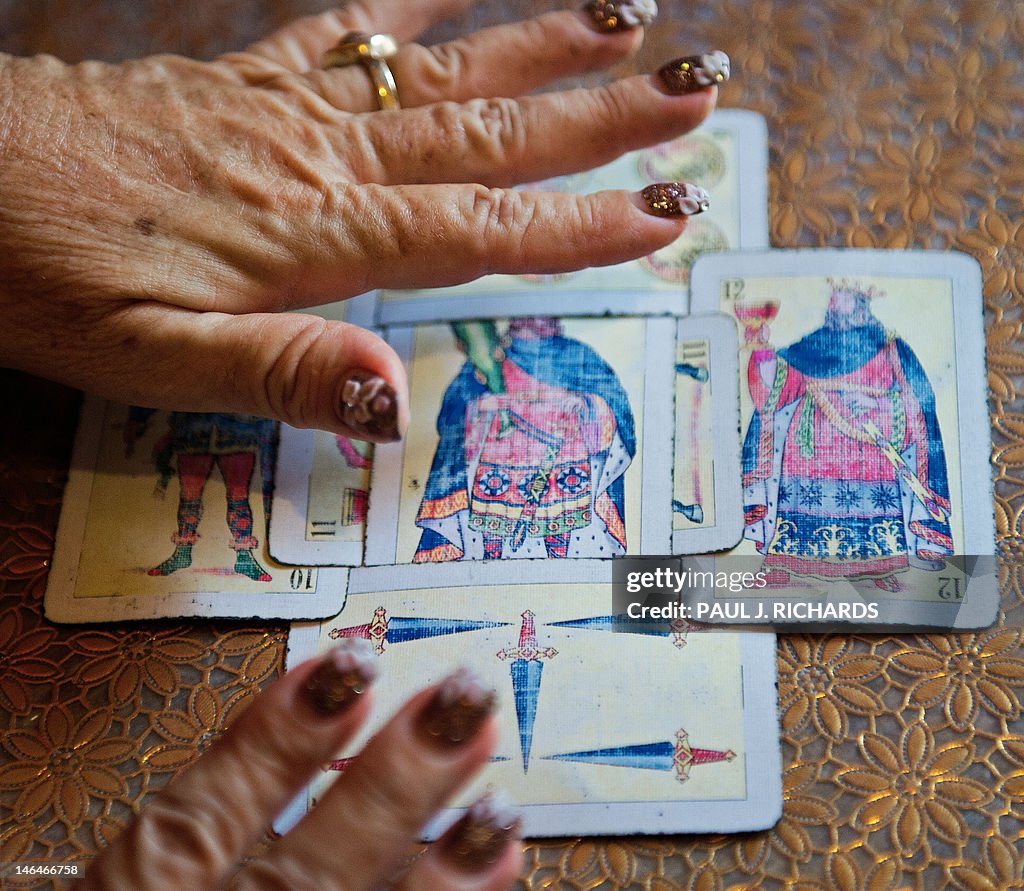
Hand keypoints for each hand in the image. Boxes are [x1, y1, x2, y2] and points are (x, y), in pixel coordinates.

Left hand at [0, 0, 719, 440]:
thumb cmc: (41, 278)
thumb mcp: (152, 360)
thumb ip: (280, 372)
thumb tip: (396, 401)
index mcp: (312, 236)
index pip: (478, 232)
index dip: (579, 226)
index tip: (666, 210)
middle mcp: (319, 158)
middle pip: (488, 134)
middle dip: (601, 117)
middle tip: (696, 91)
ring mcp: (286, 108)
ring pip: (440, 69)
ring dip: (539, 42)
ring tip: (625, 17)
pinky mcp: (247, 82)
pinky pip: (346, 25)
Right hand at [75, 639, 519, 889]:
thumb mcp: (134, 888)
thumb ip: (194, 834)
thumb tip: (310, 719)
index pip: (198, 821)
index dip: (279, 738)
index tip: (348, 667)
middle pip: (304, 881)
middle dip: (390, 789)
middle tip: (462, 704)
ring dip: (438, 878)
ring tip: (497, 808)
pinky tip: (497, 870)